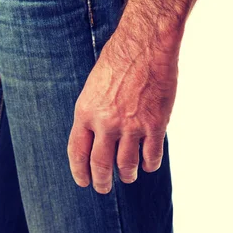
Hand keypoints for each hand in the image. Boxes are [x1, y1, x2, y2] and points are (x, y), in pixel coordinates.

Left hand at [67, 27, 180, 193]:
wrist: (145, 44)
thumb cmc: (119, 57)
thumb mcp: (95, 84)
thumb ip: (95, 110)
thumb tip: (97, 132)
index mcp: (86, 111)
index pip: (77, 152)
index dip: (79, 171)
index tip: (84, 181)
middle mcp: (106, 123)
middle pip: (100, 165)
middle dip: (102, 181)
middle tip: (104, 188)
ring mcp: (131, 126)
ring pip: (127, 165)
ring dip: (127, 174)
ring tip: (129, 176)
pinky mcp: (155, 125)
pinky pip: (152, 155)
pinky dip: (150, 164)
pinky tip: (149, 164)